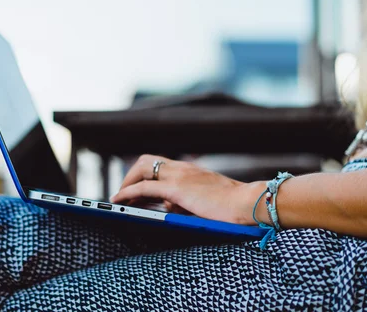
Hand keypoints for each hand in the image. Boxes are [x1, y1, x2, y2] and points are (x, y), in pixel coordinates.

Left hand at [110, 154, 266, 224]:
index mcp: (190, 170)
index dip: (144, 173)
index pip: (160, 164)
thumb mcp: (205, 200)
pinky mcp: (177, 189)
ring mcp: (179, 176)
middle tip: (124, 192)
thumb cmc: (232, 206)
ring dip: (127, 181)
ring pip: (142, 168)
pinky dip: (129, 192)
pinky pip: (144, 187)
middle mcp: (182, 168)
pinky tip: (121, 200)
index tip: (136, 185)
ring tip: (118, 198)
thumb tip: (167, 205)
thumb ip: (186, 199)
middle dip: (131, 174)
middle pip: (147, 160)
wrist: (247, 203)